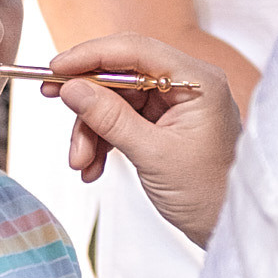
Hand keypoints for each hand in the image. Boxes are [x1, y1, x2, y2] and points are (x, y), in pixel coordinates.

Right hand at [43, 33, 240, 250]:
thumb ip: (111, 119)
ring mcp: (174, 105)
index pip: (136, 50)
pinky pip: (122, 121)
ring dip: (91, 129)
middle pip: (121, 75)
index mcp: (198, 81)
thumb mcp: (153, 155)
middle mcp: (187, 85)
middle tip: (51, 100)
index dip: (91, 55)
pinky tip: (93, 167)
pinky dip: (103, 141)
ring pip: (116, 100)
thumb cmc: (207, 194)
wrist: (226, 227)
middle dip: (88, 101)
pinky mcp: (164, 124)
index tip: (57, 67)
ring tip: (81, 162)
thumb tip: (72, 88)